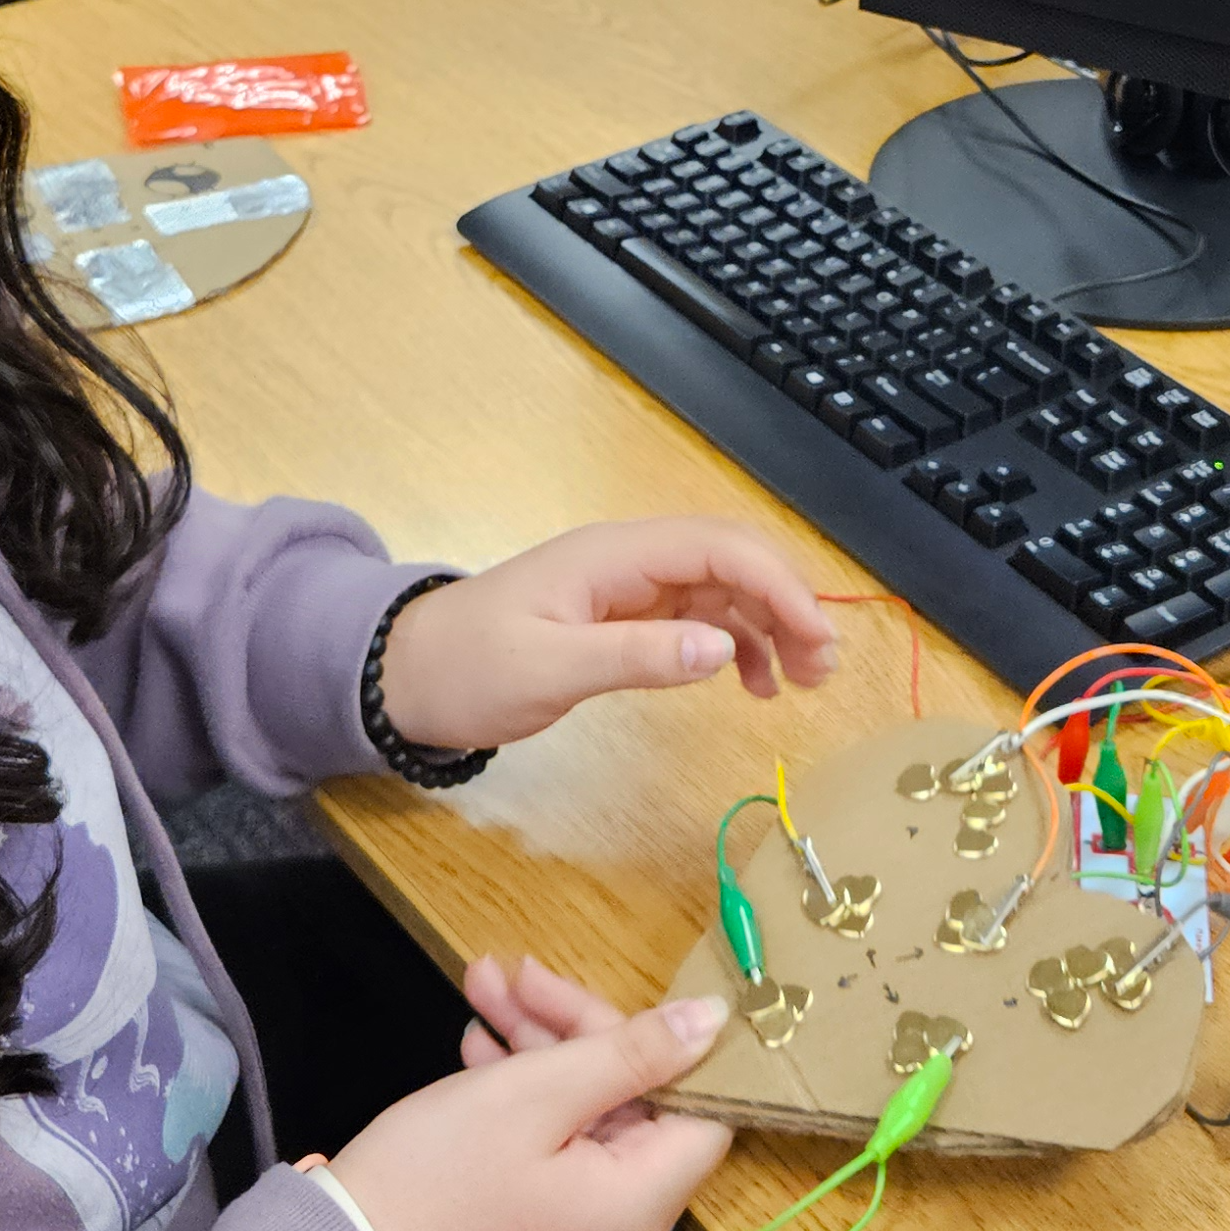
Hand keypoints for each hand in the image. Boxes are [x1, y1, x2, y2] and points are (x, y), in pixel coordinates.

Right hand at [327, 995, 734, 1230]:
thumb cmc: (439, 1177)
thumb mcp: (532, 1094)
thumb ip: (629, 1052)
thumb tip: (717, 1020)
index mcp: (641, 1203)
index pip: (697, 1106)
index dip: (660, 1041)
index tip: (603, 990)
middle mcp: (626, 1229)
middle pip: (632, 1103)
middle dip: (573, 1028)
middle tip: (511, 972)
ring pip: (584, 1116)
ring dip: (537, 1049)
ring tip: (479, 989)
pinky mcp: (537, 1230)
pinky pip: (554, 1148)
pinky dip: (522, 1095)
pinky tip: (477, 1048)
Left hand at [379, 519, 836, 754]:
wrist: (407, 676)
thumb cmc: (469, 669)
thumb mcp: (547, 670)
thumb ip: (634, 656)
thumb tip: (721, 646)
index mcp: (612, 556)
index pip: (718, 547)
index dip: (778, 585)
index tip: (816, 641)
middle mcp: (628, 560)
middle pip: (731, 559)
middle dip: (787, 602)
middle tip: (823, 668)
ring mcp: (627, 587)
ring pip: (722, 588)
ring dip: (770, 625)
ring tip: (802, 683)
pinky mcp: (623, 616)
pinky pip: (698, 615)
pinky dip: (735, 643)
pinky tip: (752, 683)